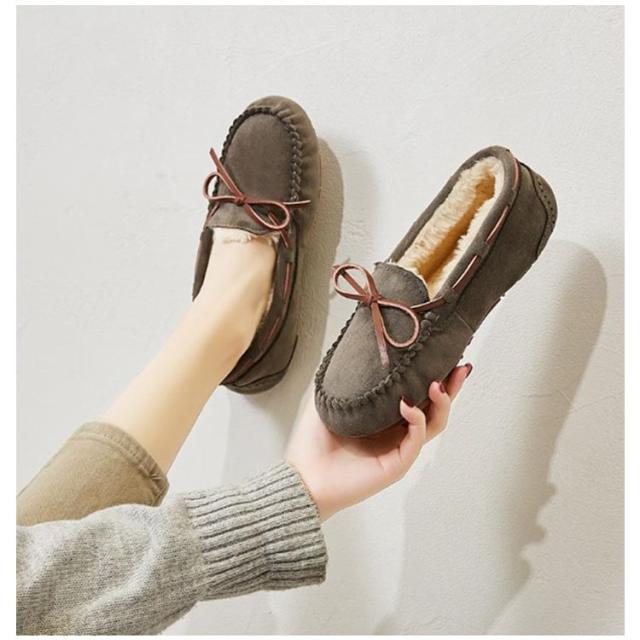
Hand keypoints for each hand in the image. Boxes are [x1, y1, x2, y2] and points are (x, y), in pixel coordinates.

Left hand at [286, 364, 471, 519]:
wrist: (303, 476)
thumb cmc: (312, 442)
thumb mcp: (326, 397)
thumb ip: (341, 375)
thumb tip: (352, 345)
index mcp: (384, 416)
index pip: (416, 393)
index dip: (432, 375)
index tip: (441, 353)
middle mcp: (396, 431)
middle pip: (434, 407)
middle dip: (450, 387)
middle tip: (460, 367)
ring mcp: (399, 448)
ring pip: (433, 424)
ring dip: (441, 403)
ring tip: (437, 384)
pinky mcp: (396, 464)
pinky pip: (416, 440)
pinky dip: (418, 421)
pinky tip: (408, 406)